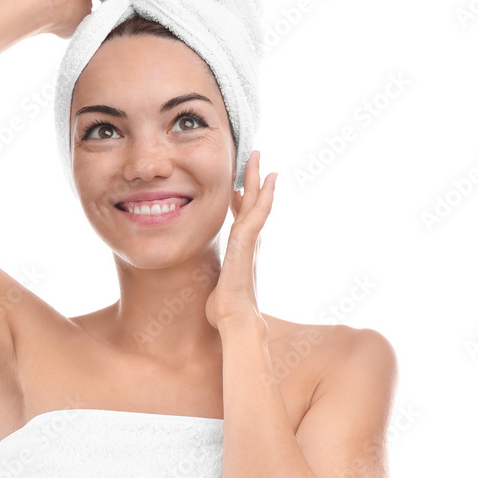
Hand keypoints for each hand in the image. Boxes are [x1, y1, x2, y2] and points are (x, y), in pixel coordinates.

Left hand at [205, 151, 277, 330]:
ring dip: (258, 180)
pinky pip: (257, 213)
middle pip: (252, 204)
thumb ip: (215, 276)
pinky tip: (268, 179)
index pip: (240, 218)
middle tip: (253, 160)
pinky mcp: (247, 243)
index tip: (238, 186)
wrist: (235, 319)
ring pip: (257, 203)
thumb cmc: (225, 309)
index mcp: (240, 250)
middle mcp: (249, 242)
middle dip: (251, 181)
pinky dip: (264, 196)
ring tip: (260, 159)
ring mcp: (250, 242)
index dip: (240, 200)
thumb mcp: (216, 285)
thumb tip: (209, 281)